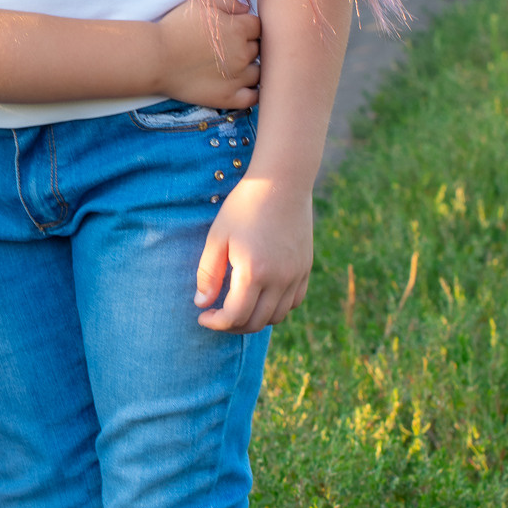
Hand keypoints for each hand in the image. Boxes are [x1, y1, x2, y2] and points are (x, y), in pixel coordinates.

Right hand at [155, 0, 259, 110]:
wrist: (155, 58)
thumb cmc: (175, 28)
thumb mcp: (201, 3)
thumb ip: (228, 0)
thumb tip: (245, 9)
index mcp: (239, 29)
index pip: (258, 27)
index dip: (248, 28)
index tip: (235, 30)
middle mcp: (243, 54)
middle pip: (259, 49)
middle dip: (248, 46)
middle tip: (229, 48)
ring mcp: (238, 78)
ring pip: (259, 72)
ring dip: (250, 68)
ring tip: (233, 67)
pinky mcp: (228, 97)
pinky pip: (253, 97)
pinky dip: (253, 92)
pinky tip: (243, 86)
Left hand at [195, 172, 311, 332]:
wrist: (282, 182)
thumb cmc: (244, 206)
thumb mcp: (217, 237)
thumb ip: (208, 274)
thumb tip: (202, 304)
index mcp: (253, 271)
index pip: (235, 316)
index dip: (215, 323)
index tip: (202, 315)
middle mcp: (279, 278)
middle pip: (256, 322)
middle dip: (232, 325)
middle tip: (217, 314)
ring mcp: (296, 275)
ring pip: (277, 316)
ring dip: (255, 319)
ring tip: (238, 307)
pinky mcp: (306, 268)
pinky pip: (293, 302)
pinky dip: (276, 308)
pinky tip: (261, 296)